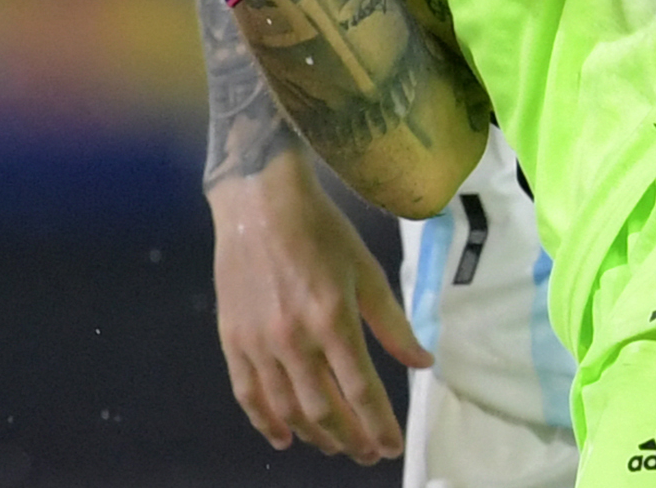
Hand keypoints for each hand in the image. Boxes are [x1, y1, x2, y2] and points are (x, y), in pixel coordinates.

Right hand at [209, 146, 435, 462]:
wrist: (259, 201)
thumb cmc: (322, 231)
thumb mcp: (366, 271)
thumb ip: (393, 324)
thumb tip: (423, 363)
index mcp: (333, 319)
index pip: (361, 391)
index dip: (378, 425)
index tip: (390, 447)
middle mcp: (294, 338)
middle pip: (324, 409)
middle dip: (350, 438)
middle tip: (366, 453)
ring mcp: (258, 342)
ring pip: (287, 408)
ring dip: (314, 436)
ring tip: (335, 446)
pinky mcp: (233, 340)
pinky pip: (248, 393)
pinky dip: (265, 422)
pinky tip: (284, 437)